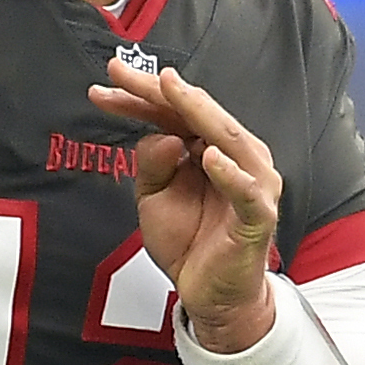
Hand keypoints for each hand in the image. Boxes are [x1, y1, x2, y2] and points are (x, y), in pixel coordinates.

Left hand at [89, 57, 281, 351]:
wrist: (210, 294)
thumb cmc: (188, 240)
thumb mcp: (153, 198)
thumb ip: (152, 164)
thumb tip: (161, 137)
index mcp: (206, 148)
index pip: (173, 114)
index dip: (139, 95)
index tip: (105, 79)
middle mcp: (234, 157)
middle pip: (197, 115)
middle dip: (159, 91)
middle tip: (122, 70)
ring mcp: (251, 184)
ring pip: (229, 139)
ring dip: (199, 113)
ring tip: (172, 91)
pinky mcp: (258, 216)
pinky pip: (247, 191)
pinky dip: (230, 173)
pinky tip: (207, 155)